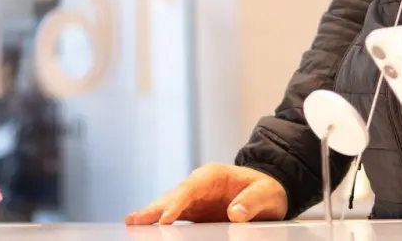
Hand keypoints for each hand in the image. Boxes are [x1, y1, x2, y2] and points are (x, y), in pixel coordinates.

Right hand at [124, 163, 287, 224]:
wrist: (268, 191)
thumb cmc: (267, 189)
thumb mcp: (266, 194)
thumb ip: (252, 202)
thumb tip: (235, 214)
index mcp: (214, 175)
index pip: (191, 187)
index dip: (177, 202)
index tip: (166, 217)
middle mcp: (199, 184)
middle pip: (174, 195)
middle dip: (155, 208)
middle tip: (135, 220)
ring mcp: (195, 198)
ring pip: (169, 204)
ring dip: (152, 214)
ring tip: (132, 222)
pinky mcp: (196, 211)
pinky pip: (175, 215)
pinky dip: (160, 221)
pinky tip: (146, 227)